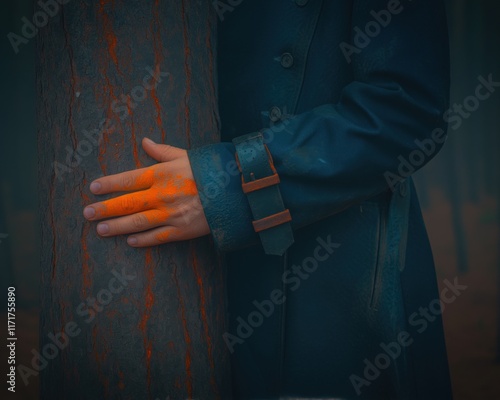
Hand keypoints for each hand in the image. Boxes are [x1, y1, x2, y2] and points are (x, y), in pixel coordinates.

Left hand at [83, 138, 209, 246]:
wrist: (234, 191)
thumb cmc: (210, 171)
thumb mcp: (186, 155)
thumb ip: (163, 151)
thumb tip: (145, 142)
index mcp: (162, 174)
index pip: (129, 179)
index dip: (109, 183)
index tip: (93, 188)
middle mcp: (162, 195)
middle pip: (127, 203)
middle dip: (105, 208)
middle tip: (87, 213)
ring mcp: (171, 214)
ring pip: (138, 222)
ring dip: (117, 226)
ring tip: (100, 230)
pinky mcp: (181, 230)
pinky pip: (157, 237)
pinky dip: (142, 240)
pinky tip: (130, 241)